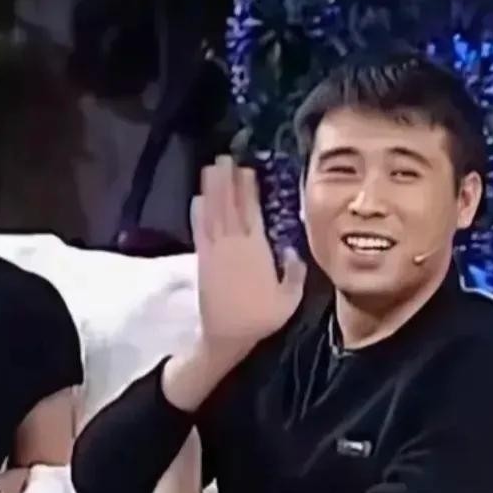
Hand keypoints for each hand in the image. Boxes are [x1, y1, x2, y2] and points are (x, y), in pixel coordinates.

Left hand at [192, 156, 306, 360]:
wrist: (226, 334)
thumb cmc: (261, 318)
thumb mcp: (290, 298)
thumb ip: (294, 271)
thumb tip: (292, 249)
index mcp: (257, 249)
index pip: (252, 210)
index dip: (248, 188)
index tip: (246, 169)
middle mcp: (234, 243)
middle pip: (230, 204)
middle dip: (227, 180)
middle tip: (225, 157)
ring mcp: (215, 250)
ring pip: (213, 212)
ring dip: (212, 189)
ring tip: (211, 168)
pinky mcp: (202, 259)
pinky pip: (200, 229)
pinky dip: (198, 212)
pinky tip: (198, 198)